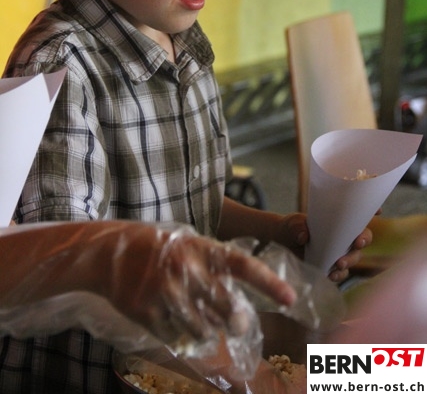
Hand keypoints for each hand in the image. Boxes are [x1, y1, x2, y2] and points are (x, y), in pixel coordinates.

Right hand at [109, 224, 296, 346]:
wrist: (109, 253)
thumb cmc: (156, 248)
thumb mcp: (187, 244)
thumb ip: (212, 267)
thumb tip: (238, 305)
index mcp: (200, 248)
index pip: (242, 265)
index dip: (267, 282)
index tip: (290, 298)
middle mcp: (186, 270)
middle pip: (227, 309)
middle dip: (238, 321)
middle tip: (237, 322)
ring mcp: (166, 293)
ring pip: (204, 331)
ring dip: (206, 331)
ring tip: (195, 316)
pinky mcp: (147, 314)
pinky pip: (176, 338)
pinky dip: (178, 335)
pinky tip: (168, 318)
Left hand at [273, 214, 372, 282]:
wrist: (284, 243)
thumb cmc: (293, 227)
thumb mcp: (293, 223)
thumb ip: (297, 226)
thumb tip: (304, 236)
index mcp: (339, 220)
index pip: (360, 214)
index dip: (372, 210)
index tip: (378, 211)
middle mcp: (344, 235)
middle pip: (363, 237)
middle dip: (364, 240)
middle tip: (357, 242)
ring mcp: (340, 252)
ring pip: (355, 256)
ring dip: (350, 260)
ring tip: (339, 263)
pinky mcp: (332, 266)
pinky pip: (342, 272)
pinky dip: (339, 274)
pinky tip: (331, 275)